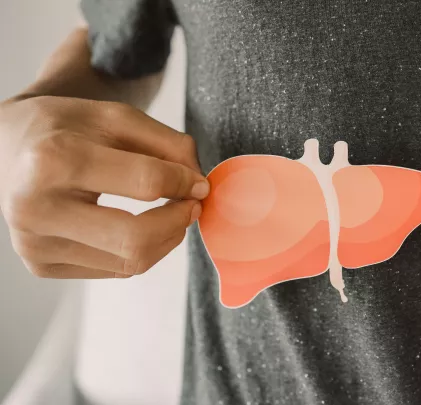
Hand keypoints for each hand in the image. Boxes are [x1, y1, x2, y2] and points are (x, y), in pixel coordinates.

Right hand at [0, 96, 208, 277]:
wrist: (6, 148)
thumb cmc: (65, 129)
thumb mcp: (117, 117)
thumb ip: (168, 144)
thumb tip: (200, 185)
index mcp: (53, 160)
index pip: (145, 182)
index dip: (185, 182)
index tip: (199, 182)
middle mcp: (36, 208)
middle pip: (136, 238)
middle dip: (177, 222)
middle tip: (191, 206)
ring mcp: (34, 243)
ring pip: (130, 262)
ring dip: (164, 239)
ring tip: (167, 213)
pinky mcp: (41, 265)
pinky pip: (115, 269)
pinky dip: (140, 250)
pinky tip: (135, 226)